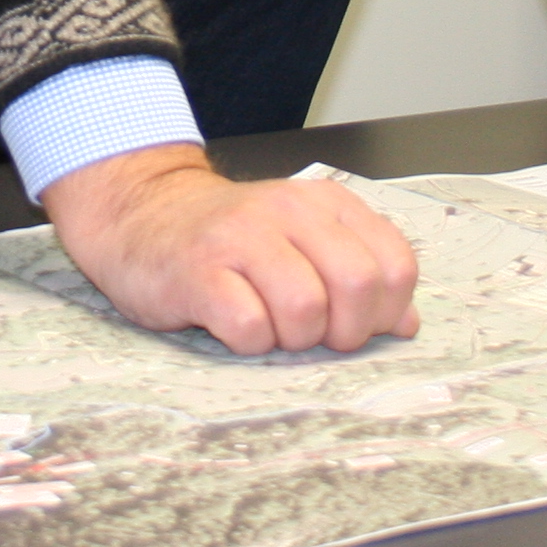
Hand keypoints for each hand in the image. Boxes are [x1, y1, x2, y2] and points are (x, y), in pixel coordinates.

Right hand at [41, 144, 422, 354]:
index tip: (357, 324)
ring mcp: (241, 238)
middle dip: (346, 331)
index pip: (395, 265)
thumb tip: (407, 324)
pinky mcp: (198, 272)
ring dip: (292, 339)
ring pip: (307, 311)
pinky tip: (232, 326)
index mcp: (324, 203)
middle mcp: (287, 211)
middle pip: (360, 287)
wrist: (139, 214)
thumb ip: (360, 273)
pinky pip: (249, 327)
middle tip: (314, 335)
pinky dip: (248, 343)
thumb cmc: (228, 241)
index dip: (386, 312)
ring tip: (268, 325)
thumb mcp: (302, 242)